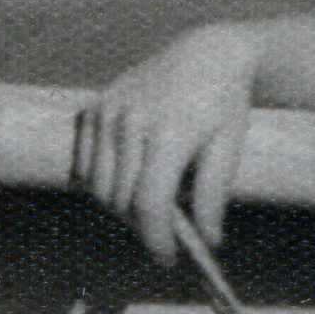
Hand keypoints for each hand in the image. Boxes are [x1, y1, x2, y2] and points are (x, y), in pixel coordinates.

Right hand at [75, 23, 262, 264]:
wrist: (206, 55)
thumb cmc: (223, 106)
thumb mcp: (229, 150)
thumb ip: (213, 197)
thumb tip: (207, 241)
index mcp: (168, 132)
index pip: (149, 203)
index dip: (156, 239)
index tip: (167, 258)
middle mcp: (130, 121)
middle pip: (121, 200)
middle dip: (140, 226)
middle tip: (164, 235)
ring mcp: (106, 112)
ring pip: (98, 187)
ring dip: (119, 207)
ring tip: (148, 206)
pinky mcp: (93, 109)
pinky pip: (86, 166)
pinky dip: (102, 184)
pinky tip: (128, 181)